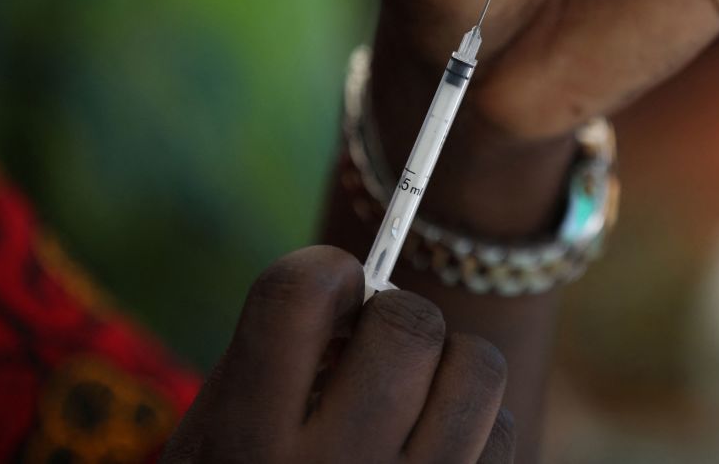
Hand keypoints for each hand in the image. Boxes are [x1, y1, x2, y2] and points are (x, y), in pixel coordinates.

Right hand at [162, 246, 514, 463]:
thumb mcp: (215, 443)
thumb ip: (267, 363)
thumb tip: (360, 285)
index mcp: (248, 446)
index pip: (296, 294)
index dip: (323, 272)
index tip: (335, 291)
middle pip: (408, 324)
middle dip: (394, 320)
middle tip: (374, 349)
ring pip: (477, 369)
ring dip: (448, 367)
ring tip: (413, 397)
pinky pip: (502, 434)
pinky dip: (475, 429)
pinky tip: (433, 454)